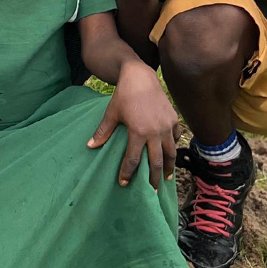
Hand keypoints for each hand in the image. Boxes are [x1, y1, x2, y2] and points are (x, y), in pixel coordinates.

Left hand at [88, 60, 179, 188]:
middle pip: (156, 161)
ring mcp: (167, 126)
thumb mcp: (111, 113)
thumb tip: (90, 146)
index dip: (128, 173)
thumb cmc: (123, 95)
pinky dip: (174, 147)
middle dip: (153, 178)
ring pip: (171, 152)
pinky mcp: (173, 119)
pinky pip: (175, 137)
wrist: (141, 77)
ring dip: (169, 167)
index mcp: (138, 132)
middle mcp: (155, 132)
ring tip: (166, 178)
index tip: (124, 183)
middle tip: (152, 191)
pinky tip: (172, 154)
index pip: (133, 159)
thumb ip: (103, 132)